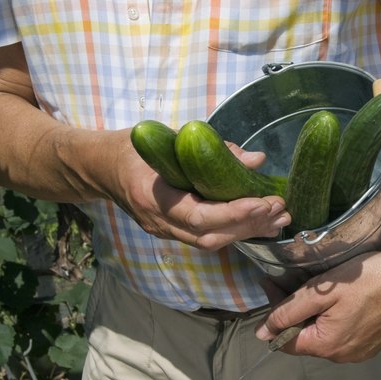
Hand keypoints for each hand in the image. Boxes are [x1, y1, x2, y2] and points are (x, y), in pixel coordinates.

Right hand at [106, 133, 290, 250]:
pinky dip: (235, 229)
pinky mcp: (173, 231)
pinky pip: (208, 236)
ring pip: (211, 241)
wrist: (101, 168)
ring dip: (247, 230)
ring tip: (278, 218)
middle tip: (279, 208)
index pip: (198, 216)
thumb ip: (211, 148)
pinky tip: (260, 222)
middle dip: (248, 224)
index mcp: (152, 197)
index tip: (262, 202)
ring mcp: (164, 231)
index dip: (233, 213)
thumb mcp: (168, 137)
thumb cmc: (132, 148)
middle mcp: (158, 222)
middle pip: (209, 236)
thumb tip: (256, 160)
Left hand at [255, 231, 380, 361]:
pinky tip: (335, 298)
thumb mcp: (321, 291)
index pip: (285, 342)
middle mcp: (343, 356)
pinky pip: (342, 334)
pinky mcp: (373, 342)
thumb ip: (288, 312)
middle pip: (304, 337)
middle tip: (287, 281)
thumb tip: (262, 332)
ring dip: (312, 314)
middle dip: (292, 311)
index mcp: (327, 346)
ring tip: (311, 287)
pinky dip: (331, 318)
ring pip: (323, 335)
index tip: (271, 286)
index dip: (273, 316)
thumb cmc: (367, 279)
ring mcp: (360, 351)